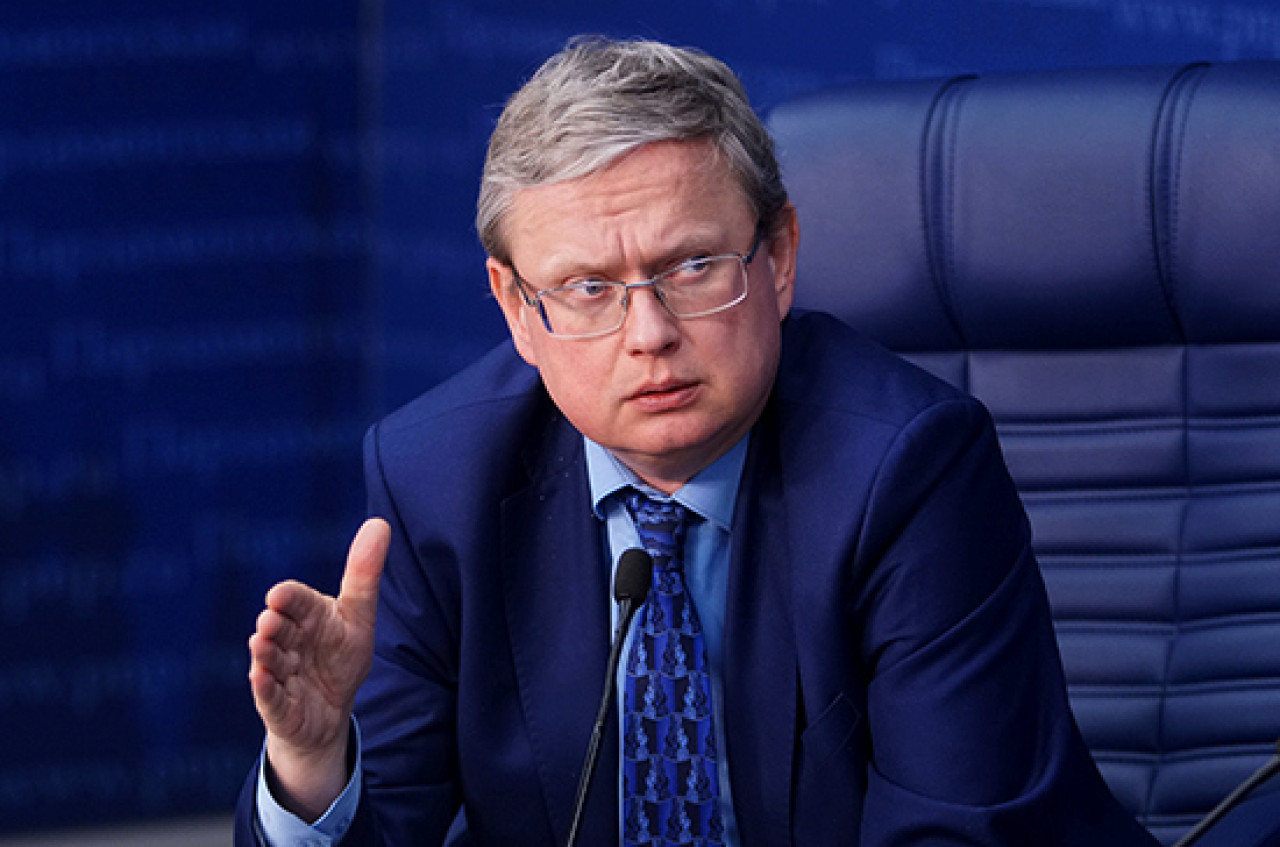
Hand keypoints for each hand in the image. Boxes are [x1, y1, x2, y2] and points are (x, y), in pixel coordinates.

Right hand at [247, 517, 389, 819]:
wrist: (328, 711)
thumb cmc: (340, 657)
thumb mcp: (358, 616)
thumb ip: (364, 573)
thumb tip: (380, 522)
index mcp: (307, 616)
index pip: (295, 601)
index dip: (288, 599)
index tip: (280, 595)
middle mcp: (287, 640)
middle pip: (277, 628)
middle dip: (273, 624)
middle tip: (270, 620)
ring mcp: (278, 672)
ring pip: (269, 660)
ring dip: (265, 653)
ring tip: (261, 644)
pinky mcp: (276, 704)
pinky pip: (269, 695)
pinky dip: (265, 687)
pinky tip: (261, 678)